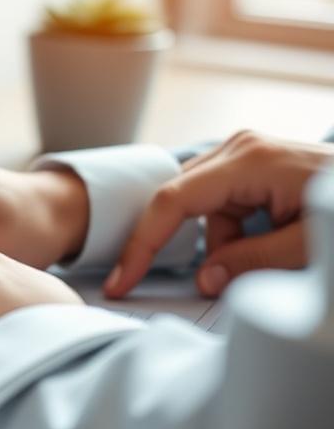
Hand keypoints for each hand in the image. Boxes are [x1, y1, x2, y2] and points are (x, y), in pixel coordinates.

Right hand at [106, 131, 333, 298]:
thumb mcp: (306, 249)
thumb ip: (251, 263)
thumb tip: (207, 280)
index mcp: (249, 160)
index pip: (173, 203)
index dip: (142, 246)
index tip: (122, 282)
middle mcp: (239, 146)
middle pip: (184, 203)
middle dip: (201, 248)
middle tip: (224, 282)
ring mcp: (247, 151)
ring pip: (205, 208)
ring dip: (225, 243)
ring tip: (274, 255)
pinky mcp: (254, 162)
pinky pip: (224, 204)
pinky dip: (238, 232)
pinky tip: (273, 240)